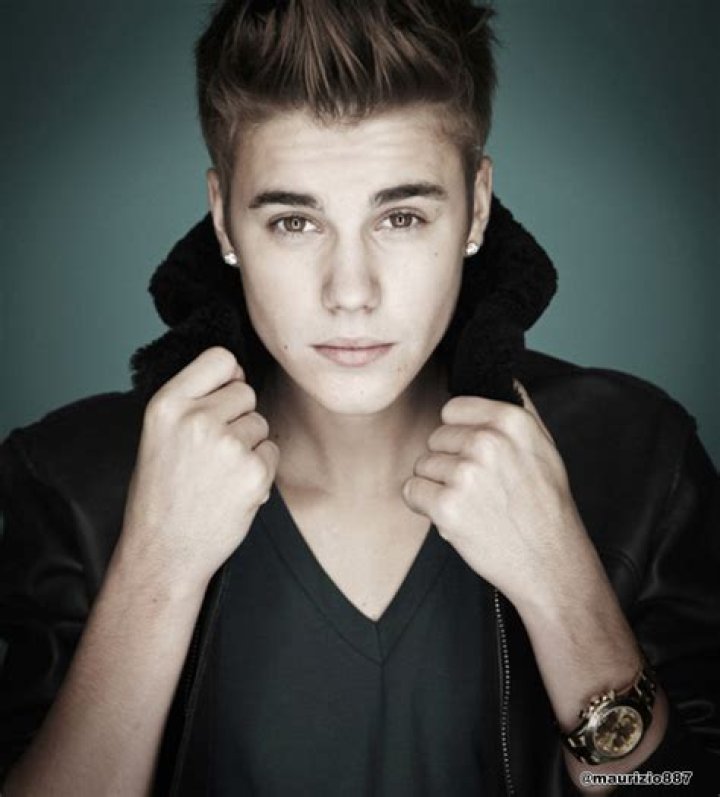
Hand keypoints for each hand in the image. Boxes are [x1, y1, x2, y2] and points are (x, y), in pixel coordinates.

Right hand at [119, 346, 278, 590]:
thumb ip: (193, 400)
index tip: (220, 397)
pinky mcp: (254, 473)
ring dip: (249, 445)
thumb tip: (238, 374)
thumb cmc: (160, 494)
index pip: (220, 358)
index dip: (227, 378)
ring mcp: (228, 446)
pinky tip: (232, 489)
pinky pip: (272, 451)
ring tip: (218, 474)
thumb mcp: (158, 434)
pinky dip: (260, 469)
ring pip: (260, 423)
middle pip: (246, 391)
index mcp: (167, 405)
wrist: (163, 552)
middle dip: (238, 416)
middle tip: (212, 450)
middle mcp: (197, 420)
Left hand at [402, 379, 595, 609]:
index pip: (452, 409)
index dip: (459, 434)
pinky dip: (425, 506)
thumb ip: (516, 409)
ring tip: (473, 505)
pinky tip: (455, 517)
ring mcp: (465, 474)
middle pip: (435, 437)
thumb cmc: (545, 506)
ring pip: (422, 465)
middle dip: (449, 462)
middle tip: (480, 488)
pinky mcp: (446, 506)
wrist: (550, 562)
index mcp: (511, 420)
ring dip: (438, 486)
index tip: (475, 455)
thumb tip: (497, 379)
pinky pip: (412, 491)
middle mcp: (487, 442)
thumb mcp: (543, 446)